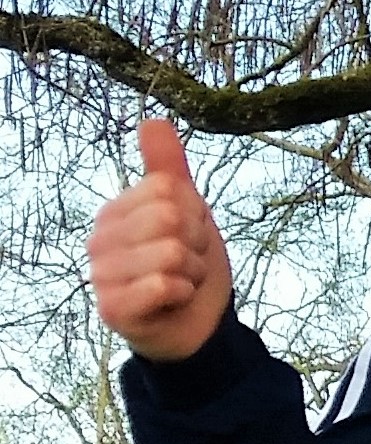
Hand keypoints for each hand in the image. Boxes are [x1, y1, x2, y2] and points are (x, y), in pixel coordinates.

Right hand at [89, 119, 235, 362]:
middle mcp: (99, 241)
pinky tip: (172, 301)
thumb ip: (168, 168)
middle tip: (187, 262)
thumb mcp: (188, 210)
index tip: (188, 235)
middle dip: (196, 242)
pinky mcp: (112, 309)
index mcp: (114, 212)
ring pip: (172, 253)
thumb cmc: (189, 265)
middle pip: (170, 217)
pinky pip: (164, 284)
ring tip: (180, 282)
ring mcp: (101, 276)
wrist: (198, 324)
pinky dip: (183, 293)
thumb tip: (153, 120)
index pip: (168, 188)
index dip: (194, 212)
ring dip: (193, 271)